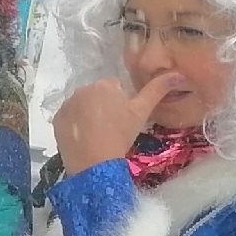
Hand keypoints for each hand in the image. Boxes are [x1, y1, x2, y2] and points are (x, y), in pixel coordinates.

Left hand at [53, 73, 185, 173]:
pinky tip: (85, 137)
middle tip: (112, 127)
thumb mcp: (142, 111)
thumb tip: (178, 74)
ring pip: (82, 106)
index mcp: (104, 84)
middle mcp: (82, 89)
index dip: (122, 103)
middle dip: (104, 106)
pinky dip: (76, 124)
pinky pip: (69, 117)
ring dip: (89, 114)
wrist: (94, 162)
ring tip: (98, 134)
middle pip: (97, 95)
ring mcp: (67, 104)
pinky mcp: (57, 119)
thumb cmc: (121, 134)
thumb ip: (158, 89)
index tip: (123, 118)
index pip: (115, 87)